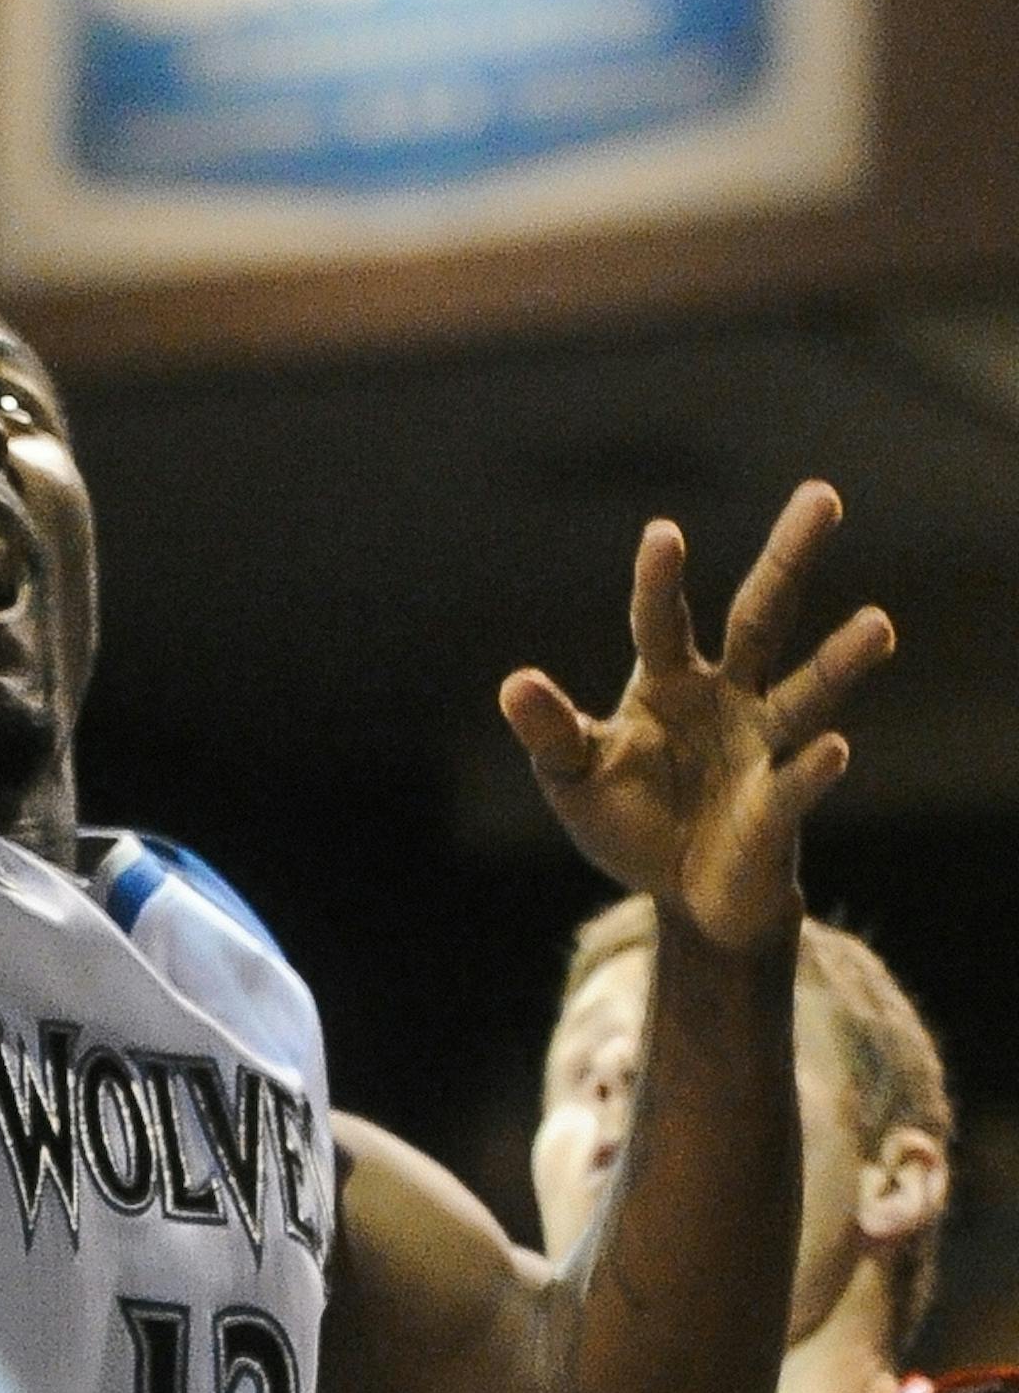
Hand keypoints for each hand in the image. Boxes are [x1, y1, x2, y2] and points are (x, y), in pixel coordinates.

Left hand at [500, 481, 893, 954]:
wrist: (685, 898)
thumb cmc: (630, 821)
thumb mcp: (573, 778)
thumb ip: (551, 733)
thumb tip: (515, 684)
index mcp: (667, 679)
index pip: (661, 618)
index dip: (660, 580)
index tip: (664, 534)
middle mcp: (726, 696)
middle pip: (762, 614)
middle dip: (789, 557)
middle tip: (823, 494)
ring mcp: (760, 746)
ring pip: (805, 690)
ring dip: (839, 660)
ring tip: (878, 623)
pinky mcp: (777, 806)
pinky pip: (796, 781)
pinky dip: (813, 768)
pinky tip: (834, 748)